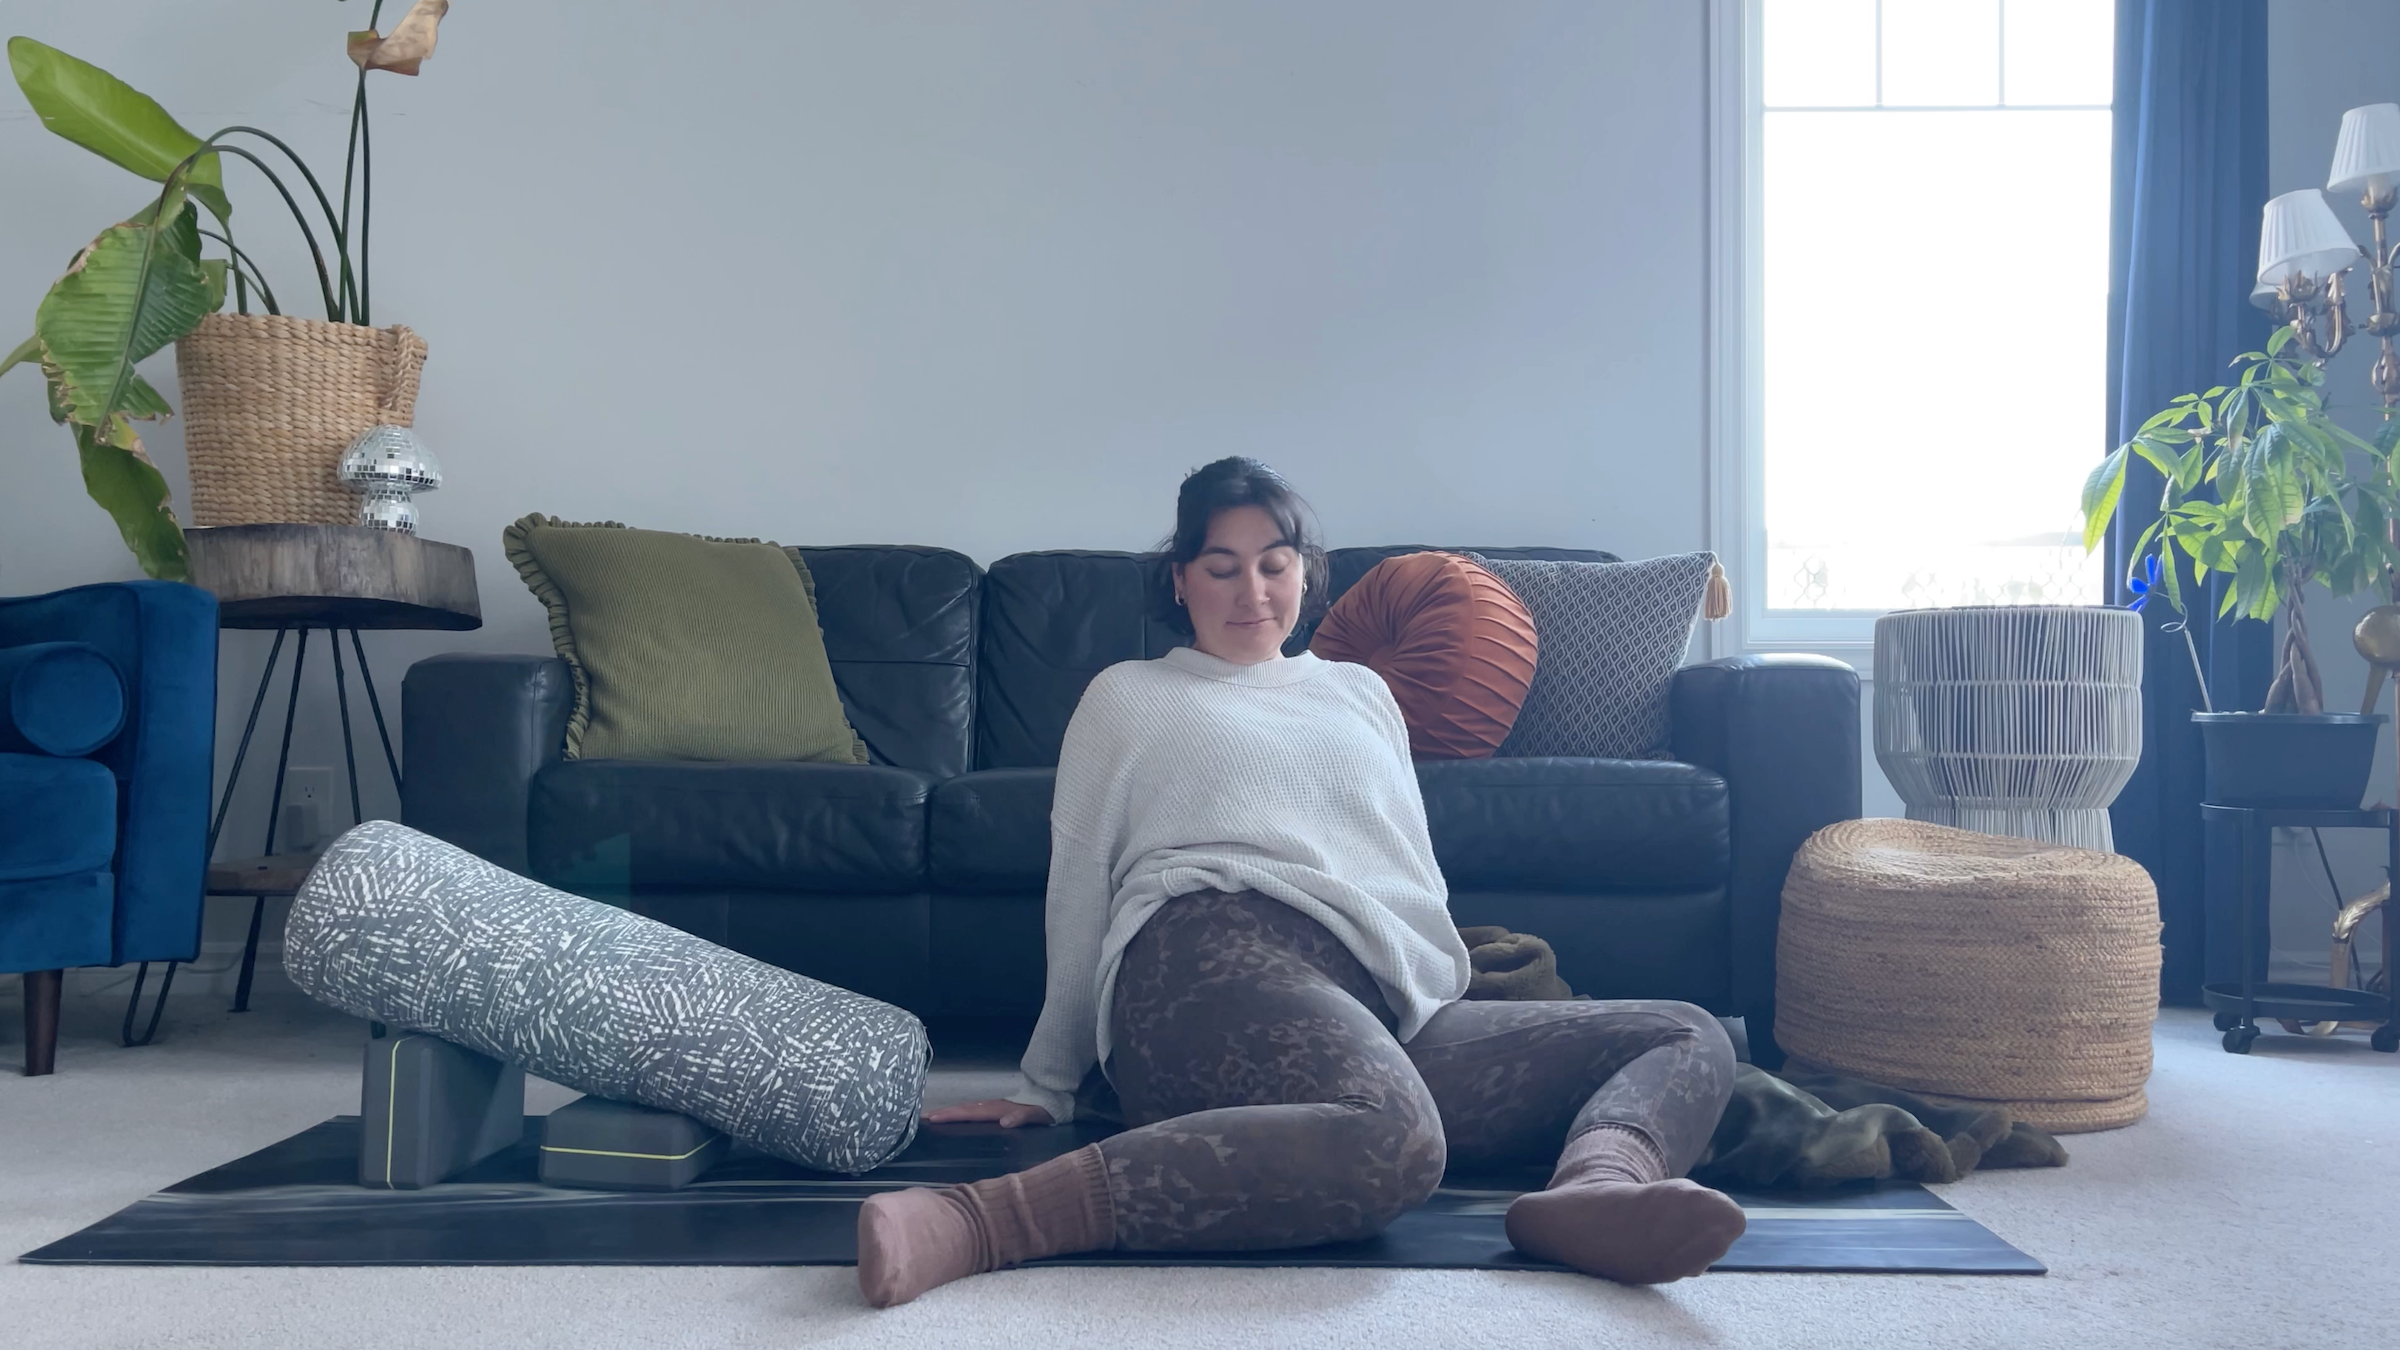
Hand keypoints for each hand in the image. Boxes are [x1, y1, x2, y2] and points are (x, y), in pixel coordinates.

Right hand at [924, 1098, 1054, 1127]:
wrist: (1050, 1100)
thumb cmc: (1043, 1112)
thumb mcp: (1037, 1116)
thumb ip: (1022, 1117)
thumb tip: (1004, 1122)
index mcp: (997, 1109)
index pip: (970, 1113)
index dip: (952, 1115)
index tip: (934, 1118)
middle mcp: (991, 1106)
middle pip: (963, 1109)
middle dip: (944, 1113)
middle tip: (922, 1117)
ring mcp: (992, 1106)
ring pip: (966, 1108)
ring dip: (949, 1112)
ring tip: (931, 1117)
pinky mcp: (994, 1109)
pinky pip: (972, 1110)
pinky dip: (959, 1112)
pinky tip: (953, 1117)